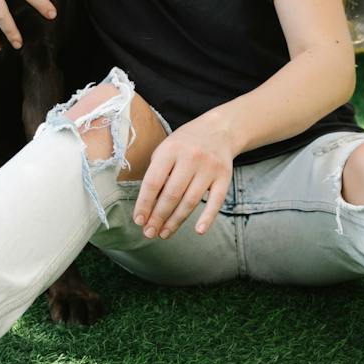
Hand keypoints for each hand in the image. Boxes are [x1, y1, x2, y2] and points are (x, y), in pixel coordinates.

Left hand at [133, 113, 236, 238]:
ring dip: (176, 221)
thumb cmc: (185, 143)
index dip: (144, 204)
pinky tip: (199, 230)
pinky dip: (208, 217)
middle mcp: (191, 158)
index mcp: (171, 150)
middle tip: (149, 233)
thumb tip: (147, 206)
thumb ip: (157, 172)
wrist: (220, 129)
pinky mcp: (224, 176)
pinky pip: (216, 201)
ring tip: (164, 233)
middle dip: (158, 217)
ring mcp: (209, 168)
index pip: (153, 182)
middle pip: (172, 194)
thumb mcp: (166, 148)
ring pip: (191, 201)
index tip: (139, 220)